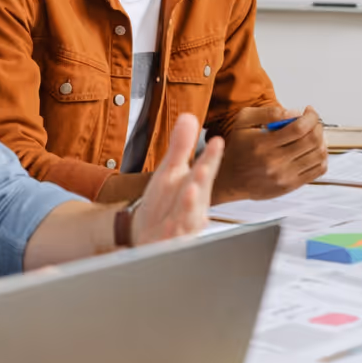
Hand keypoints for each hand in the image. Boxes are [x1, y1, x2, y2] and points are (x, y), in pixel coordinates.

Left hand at [131, 113, 222, 244]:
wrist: (144, 236)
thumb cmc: (163, 204)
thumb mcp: (170, 172)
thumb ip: (181, 147)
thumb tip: (188, 116)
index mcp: (194, 188)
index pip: (204, 170)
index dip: (211, 157)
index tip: (217, 141)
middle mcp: (193, 208)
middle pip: (199, 193)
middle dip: (202, 180)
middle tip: (204, 166)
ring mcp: (183, 229)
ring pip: (189, 218)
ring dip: (190, 206)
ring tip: (190, 191)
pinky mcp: (170, 246)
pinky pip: (173, 243)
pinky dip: (173, 236)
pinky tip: (171, 228)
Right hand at [215, 105, 327, 201]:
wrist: (230, 179)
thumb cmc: (238, 147)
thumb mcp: (243, 121)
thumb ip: (268, 113)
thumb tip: (293, 113)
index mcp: (263, 143)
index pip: (299, 128)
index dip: (310, 117)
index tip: (309, 111)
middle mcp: (275, 162)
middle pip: (311, 141)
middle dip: (317, 126)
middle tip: (312, 121)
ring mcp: (284, 176)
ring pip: (318, 155)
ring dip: (321, 141)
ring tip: (313, 135)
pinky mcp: (290, 186)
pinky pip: (317, 170)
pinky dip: (322, 157)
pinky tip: (314, 150)